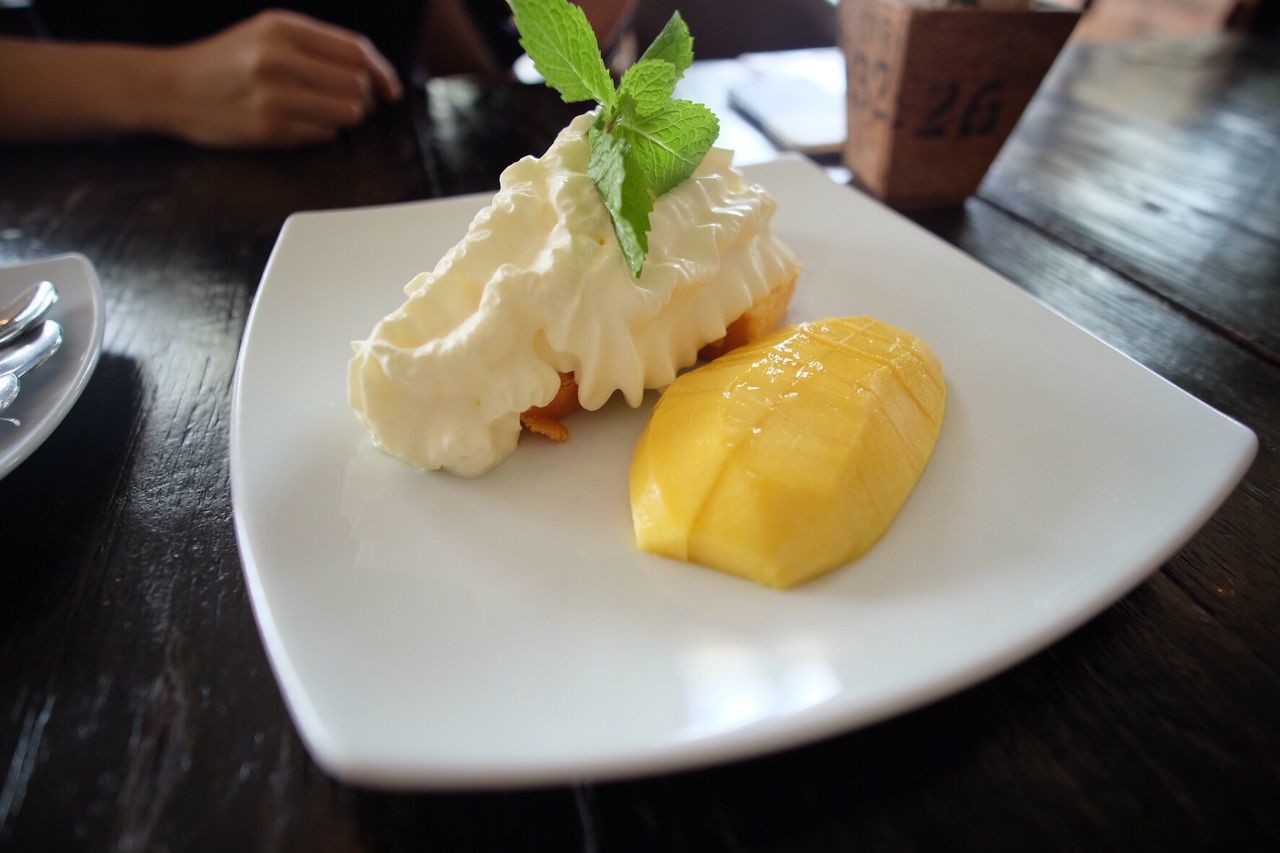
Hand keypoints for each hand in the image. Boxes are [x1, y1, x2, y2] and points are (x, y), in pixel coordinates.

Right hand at [159, 9, 402, 147]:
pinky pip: (323, 135)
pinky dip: (322, 133)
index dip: (382, 73)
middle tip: (353, 105)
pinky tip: (299, 125)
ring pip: (347, 113)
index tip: (391, 90)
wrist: (170, 88)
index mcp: (282, 28)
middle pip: (357, 85)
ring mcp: (273, 95)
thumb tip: (373, 74)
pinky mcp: (268, 128)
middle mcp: (278, 58)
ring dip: (346, 119)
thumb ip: (316, 46)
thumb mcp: (266, 34)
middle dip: (365, 99)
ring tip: (324, 114)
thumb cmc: (225, 62)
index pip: (356, 51)